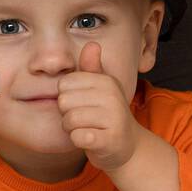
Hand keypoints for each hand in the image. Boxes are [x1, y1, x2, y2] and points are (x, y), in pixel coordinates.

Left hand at [56, 41, 145, 171]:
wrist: (127, 146)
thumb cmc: (107, 115)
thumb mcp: (100, 89)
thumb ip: (92, 69)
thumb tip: (92, 44)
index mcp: (106, 81)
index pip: (64, 84)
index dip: (66, 97)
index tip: (82, 104)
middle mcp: (111, 96)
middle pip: (63, 102)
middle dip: (67, 114)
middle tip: (85, 119)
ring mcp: (113, 118)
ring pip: (69, 120)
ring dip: (73, 129)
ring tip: (88, 129)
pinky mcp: (109, 140)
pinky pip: (78, 137)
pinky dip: (79, 141)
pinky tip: (91, 140)